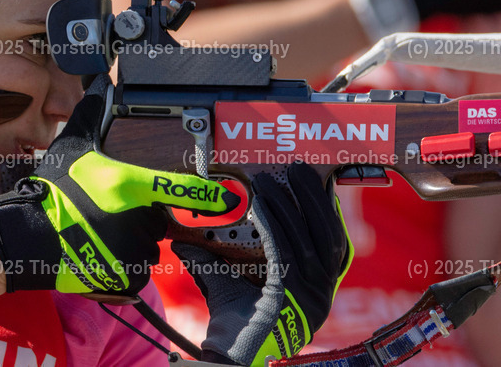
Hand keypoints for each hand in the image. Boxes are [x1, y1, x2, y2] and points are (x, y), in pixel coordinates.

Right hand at [0, 74, 239, 295]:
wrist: (28, 237)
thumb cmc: (50, 192)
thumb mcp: (70, 147)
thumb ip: (90, 115)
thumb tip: (99, 84)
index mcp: (127, 184)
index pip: (178, 188)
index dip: (207, 194)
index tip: (228, 197)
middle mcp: (136, 218)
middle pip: (157, 217)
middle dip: (140, 215)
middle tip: (109, 211)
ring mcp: (132, 250)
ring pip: (147, 245)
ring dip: (131, 240)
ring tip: (99, 232)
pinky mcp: (126, 276)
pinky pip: (137, 269)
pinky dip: (123, 264)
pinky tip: (100, 252)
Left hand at [172, 162, 351, 365]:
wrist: (231, 358)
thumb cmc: (232, 327)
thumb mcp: (227, 286)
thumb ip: (213, 260)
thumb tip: (185, 237)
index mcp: (317, 292)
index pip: (333, 245)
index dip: (328, 213)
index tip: (321, 185)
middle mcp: (321, 295)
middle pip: (326, 237)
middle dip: (314, 200)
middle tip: (299, 170)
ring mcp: (310, 298)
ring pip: (306, 241)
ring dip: (289, 206)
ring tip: (271, 181)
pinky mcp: (290, 298)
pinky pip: (284, 253)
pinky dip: (273, 225)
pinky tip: (261, 206)